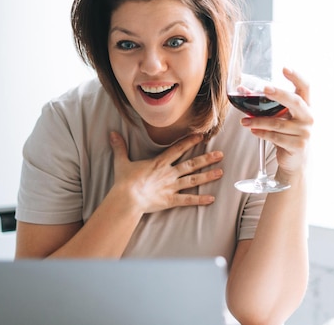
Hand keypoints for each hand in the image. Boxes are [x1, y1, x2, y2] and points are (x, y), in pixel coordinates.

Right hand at [109, 132, 223, 212]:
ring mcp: (171, 187)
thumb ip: (120, 147)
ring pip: (193, 180)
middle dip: (207, 159)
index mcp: (159, 162)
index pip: (178, 149)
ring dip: (208, 176)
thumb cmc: (124, 182)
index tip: (201, 136)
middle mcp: (169, 173)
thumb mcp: (121, 162)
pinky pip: (187, 200)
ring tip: (221, 172)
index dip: (190, 141)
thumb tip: (112, 133)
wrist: (126, 199)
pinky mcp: (170, 200)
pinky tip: (211, 199)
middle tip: (221, 154)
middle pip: (191, 164)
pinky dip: (199, 200)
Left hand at [240, 67, 312, 183]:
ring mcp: (305, 132)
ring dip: (258, 121)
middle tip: (264, 89)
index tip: (285, 68)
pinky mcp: (298, 146)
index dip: (296, 77)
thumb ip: (263, 103)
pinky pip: (275, 137)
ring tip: (244, 121)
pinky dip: (262, 133)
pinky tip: (253, 131)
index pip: (305, 87)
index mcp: (306, 106)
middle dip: (279, 94)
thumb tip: (241, 89)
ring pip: (278, 123)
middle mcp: (308, 117)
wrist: (296, 160)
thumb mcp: (279, 116)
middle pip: (294, 101)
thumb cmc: (286, 133)